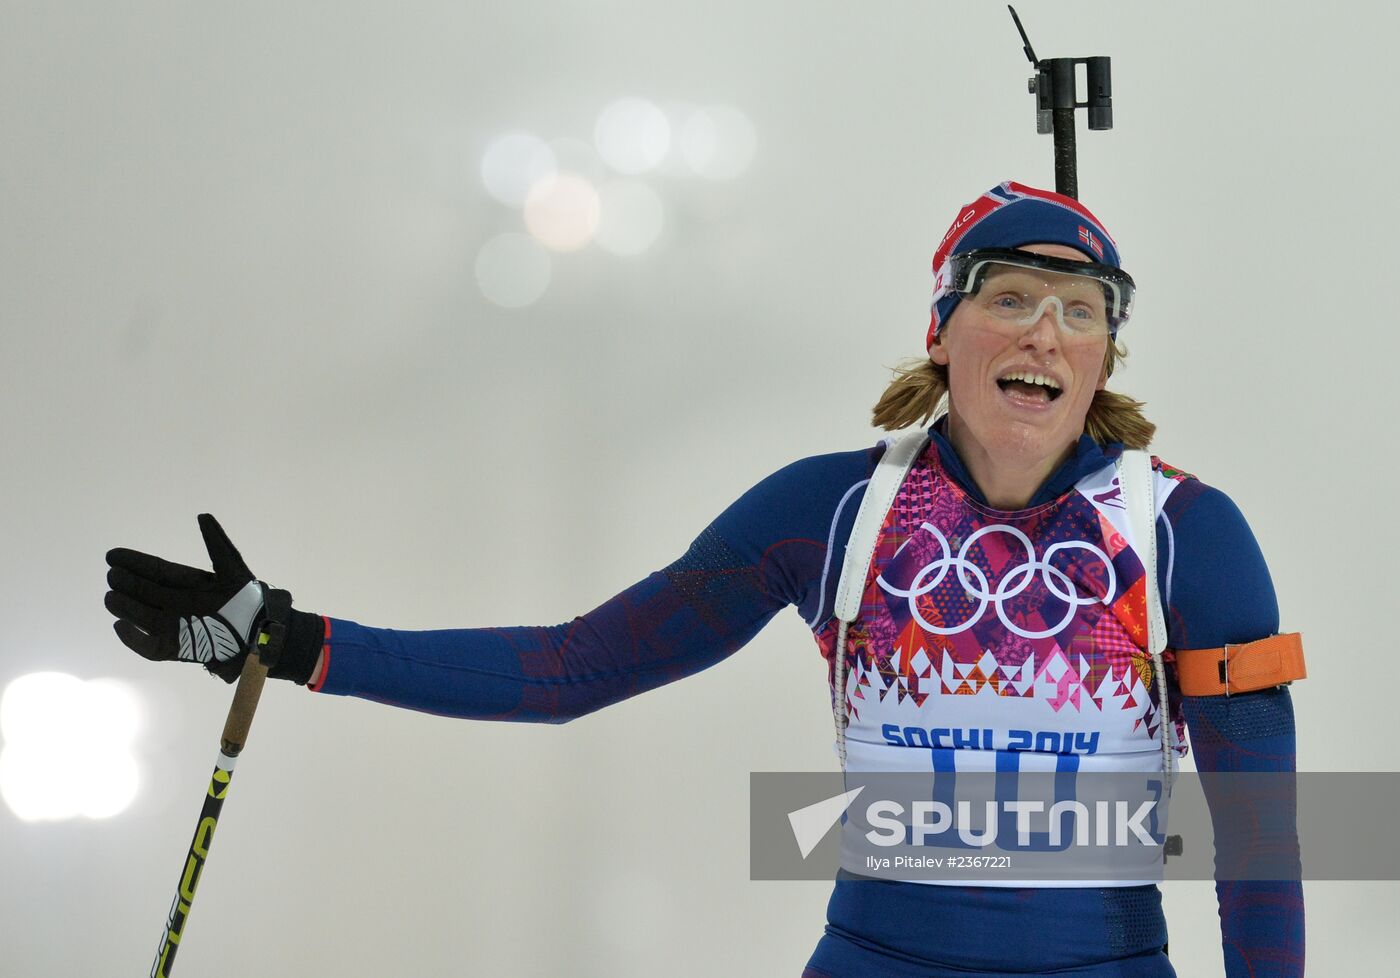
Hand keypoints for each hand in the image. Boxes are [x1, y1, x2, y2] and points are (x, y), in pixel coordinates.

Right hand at [105, 514, 271, 682]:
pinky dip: (132, 639)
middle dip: (128, 583)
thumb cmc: (249, 601)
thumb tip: (203, 515)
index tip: (113, 555)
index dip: (135, 562)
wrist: (262, 633)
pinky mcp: (174, 649)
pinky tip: (120, 626)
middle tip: (113, 575)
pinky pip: (148, 646)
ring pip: (142, 617)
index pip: (156, 570)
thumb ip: (217, 543)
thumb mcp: (233, 568)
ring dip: (125, 608)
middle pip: (145, 592)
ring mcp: (174, 627)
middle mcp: (176, 604)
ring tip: (111, 597)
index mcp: (188, 584)